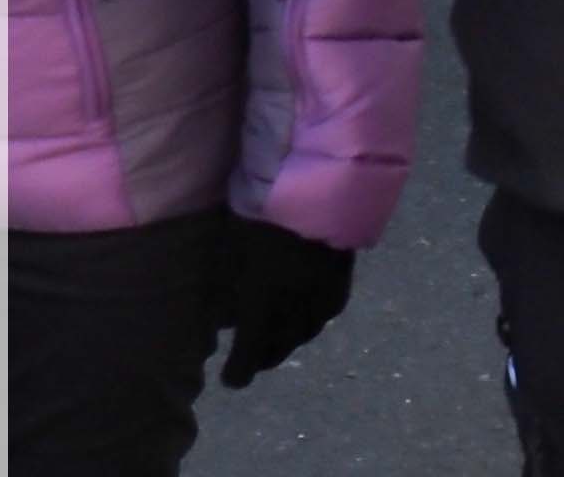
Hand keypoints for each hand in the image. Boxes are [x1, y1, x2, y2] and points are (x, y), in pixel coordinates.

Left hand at [211, 216, 356, 388]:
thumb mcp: (231, 250)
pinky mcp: (342, 283)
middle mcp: (295, 310)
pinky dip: (309, 320)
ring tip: (275, 336)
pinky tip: (304, 313)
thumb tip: (221, 324)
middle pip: (277, 350)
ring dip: (286, 340)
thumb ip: (224, 293)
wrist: (320, 184)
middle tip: (251, 358)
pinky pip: (324, 315)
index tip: (229, 380)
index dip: (238, 372)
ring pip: (303, 335)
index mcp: (263, 304)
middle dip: (261, 357)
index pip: (248, 356)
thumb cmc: (263, 213)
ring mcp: (322, 298)